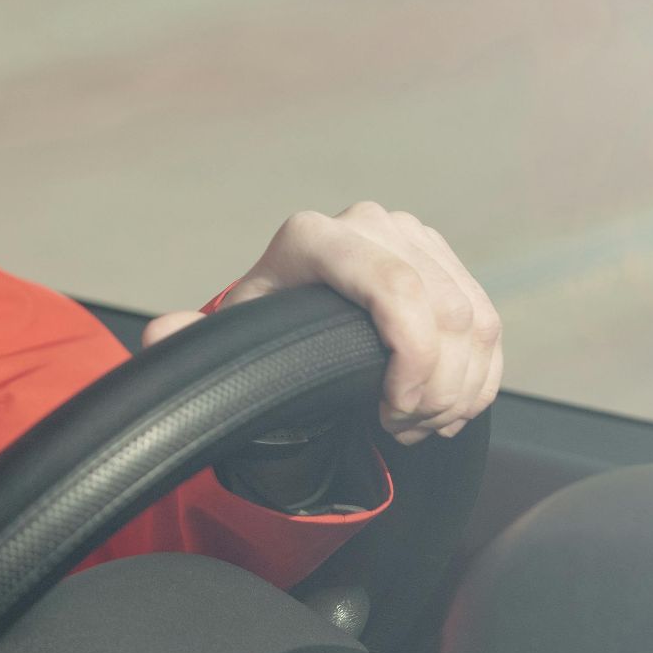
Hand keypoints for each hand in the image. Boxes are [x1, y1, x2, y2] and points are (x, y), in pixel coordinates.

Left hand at [142, 203, 501, 444]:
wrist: (288, 323)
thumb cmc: (258, 334)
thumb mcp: (224, 342)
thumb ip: (186, 342)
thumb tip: (163, 334)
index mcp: (313, 238)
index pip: (393, 287)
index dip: (412, 359)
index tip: (393, 412)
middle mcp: (368, 223)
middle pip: (444, 312)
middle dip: (434, 388)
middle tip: (400, 429)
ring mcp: (413, 238)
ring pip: (475, 322)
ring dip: (458, 389)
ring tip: (416, 423)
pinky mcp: (447, 262)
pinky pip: (490, 326)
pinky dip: (479, 379)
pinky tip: (445, 408)